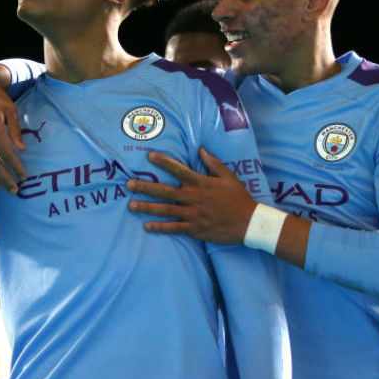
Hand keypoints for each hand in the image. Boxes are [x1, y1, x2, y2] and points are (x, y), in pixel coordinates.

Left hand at [126, 147, 256, 243]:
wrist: (249, 222)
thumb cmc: (239, 198)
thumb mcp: (229, 177)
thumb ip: (213, 163)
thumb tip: (200, 149)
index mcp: (201, 183)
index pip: (178, 170)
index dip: (163, 162)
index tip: (149, 156)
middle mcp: (193, 197)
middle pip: (164, 191)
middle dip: (145, 187)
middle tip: (128, 184)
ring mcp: (193, 214)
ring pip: (165, 210)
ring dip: (147, 207)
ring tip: (131, 205)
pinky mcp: (195, 229)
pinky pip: (174, 228)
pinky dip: (160, 227)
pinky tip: (147, 226)